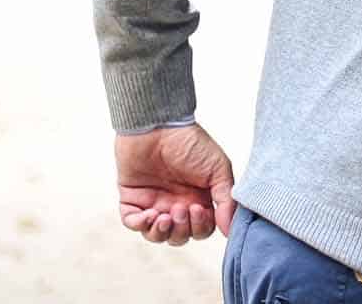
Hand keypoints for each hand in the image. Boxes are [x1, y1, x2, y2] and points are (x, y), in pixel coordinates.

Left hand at [115, 122, 235, 245]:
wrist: (159, 126)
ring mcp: (154, 203)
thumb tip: (229, 230)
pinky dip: (141, 225)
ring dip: (162, 232)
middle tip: (181, 208)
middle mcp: (177, 204)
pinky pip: (133, 224)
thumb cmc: (191, 143)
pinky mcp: (132, 199)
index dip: (201, 227)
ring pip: (157, 235)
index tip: (199, 209)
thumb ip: (226, 200)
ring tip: (164, 215)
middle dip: (182, 229)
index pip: (202, 229)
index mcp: (199, 199)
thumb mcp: (218, 169)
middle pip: (180, 236)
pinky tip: (150, 214)